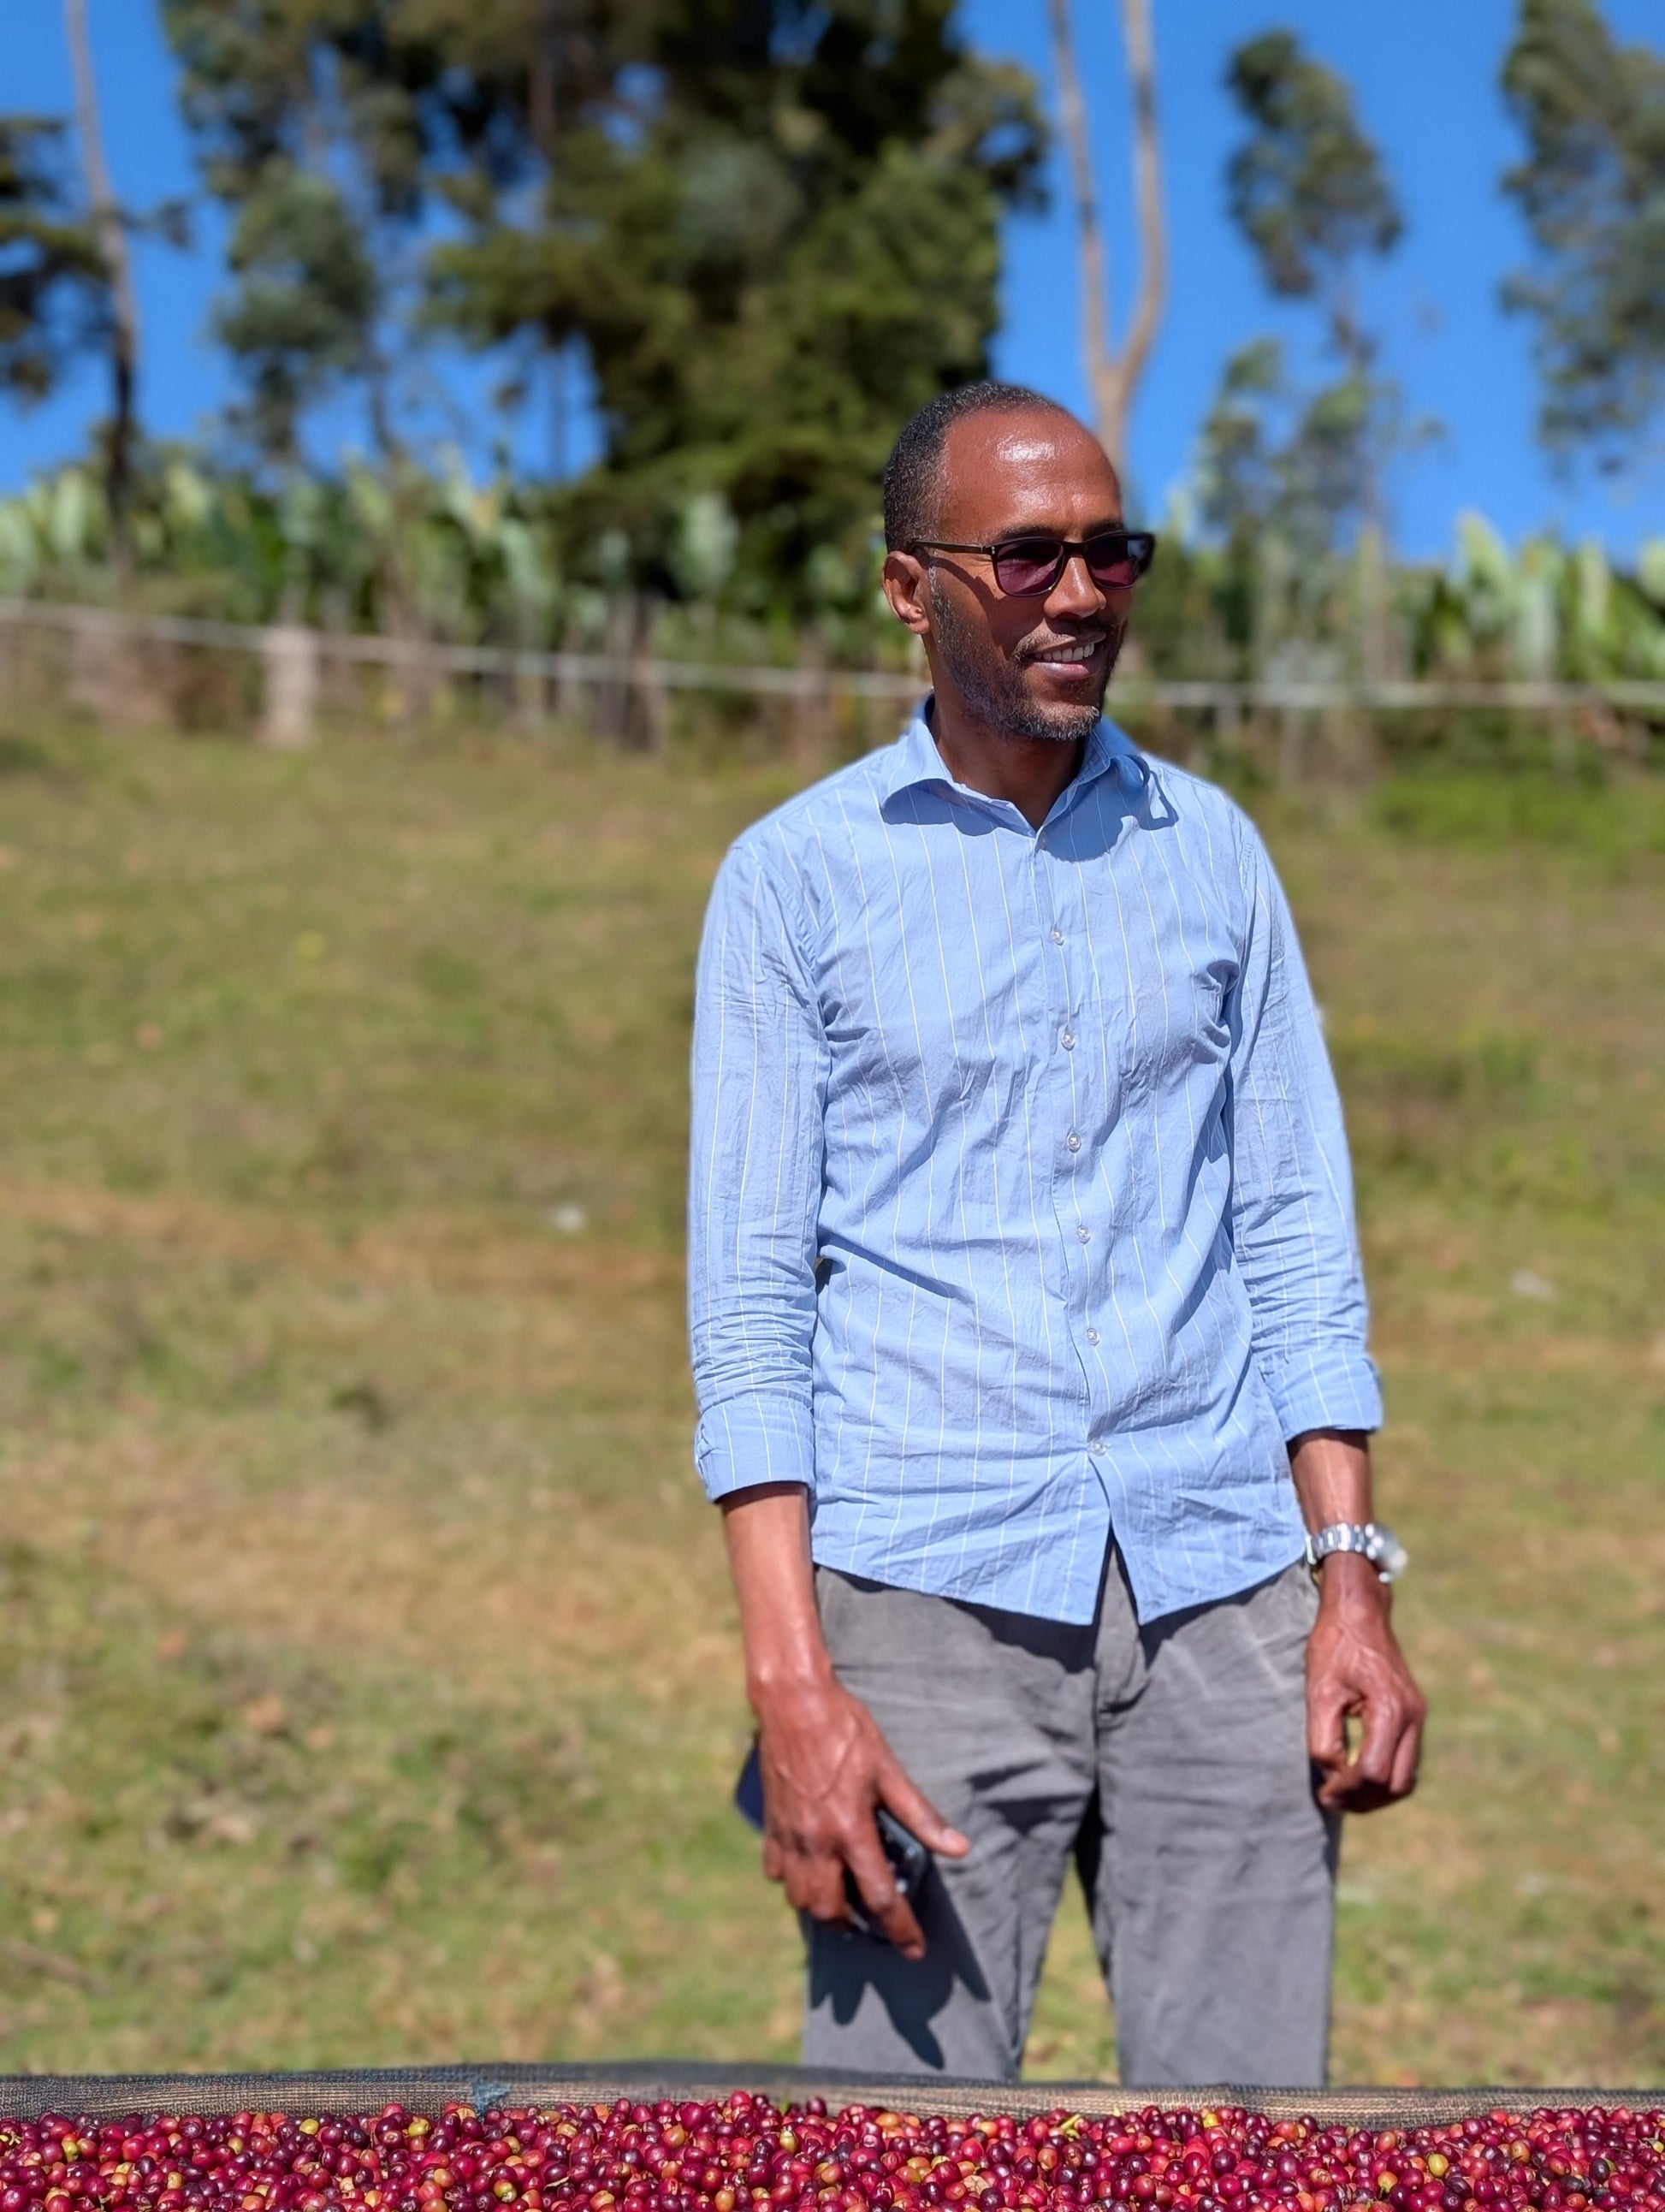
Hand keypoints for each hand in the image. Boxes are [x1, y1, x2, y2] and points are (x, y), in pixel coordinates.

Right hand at [753, 1672, 968, 1960]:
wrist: (793, 1703)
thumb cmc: (846, 1731)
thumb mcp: (889, 1770)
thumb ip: (921, 1814)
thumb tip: (958, 1848)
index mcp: (850, 1832)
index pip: (879, 1898)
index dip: (900, 1929)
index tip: (914, 1949)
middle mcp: (816, 1843)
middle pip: (831, 1911)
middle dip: (854, 1926)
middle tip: (872, 1922)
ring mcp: (789, 1837)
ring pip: (799, 1899)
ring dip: (822, 1909)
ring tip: (842, 1901)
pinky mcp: (770, 1825)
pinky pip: (776, 1871)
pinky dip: (793, 1881)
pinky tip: (809, 1868)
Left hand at [1305, 1553, 1425, 1813]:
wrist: (1359, 1612)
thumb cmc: (1334, 1647)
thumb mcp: (1319, 1692)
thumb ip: (1323, 1739)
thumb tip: (1332, 1776)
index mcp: (1390, 1710)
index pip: (1373, 1773)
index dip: (1347, 1791)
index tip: (1323, 1792)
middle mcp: (1412, 1717)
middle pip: (1397, 1785)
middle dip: (1364, 1800)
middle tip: (1332, 1799)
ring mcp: (1418, 1716)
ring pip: (1407, 1778)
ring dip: (1377, 1793)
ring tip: (1344, 1793)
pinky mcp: (1415, 1714)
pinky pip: (1407, 1760)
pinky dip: (1386, 1776)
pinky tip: (1358, 1774)